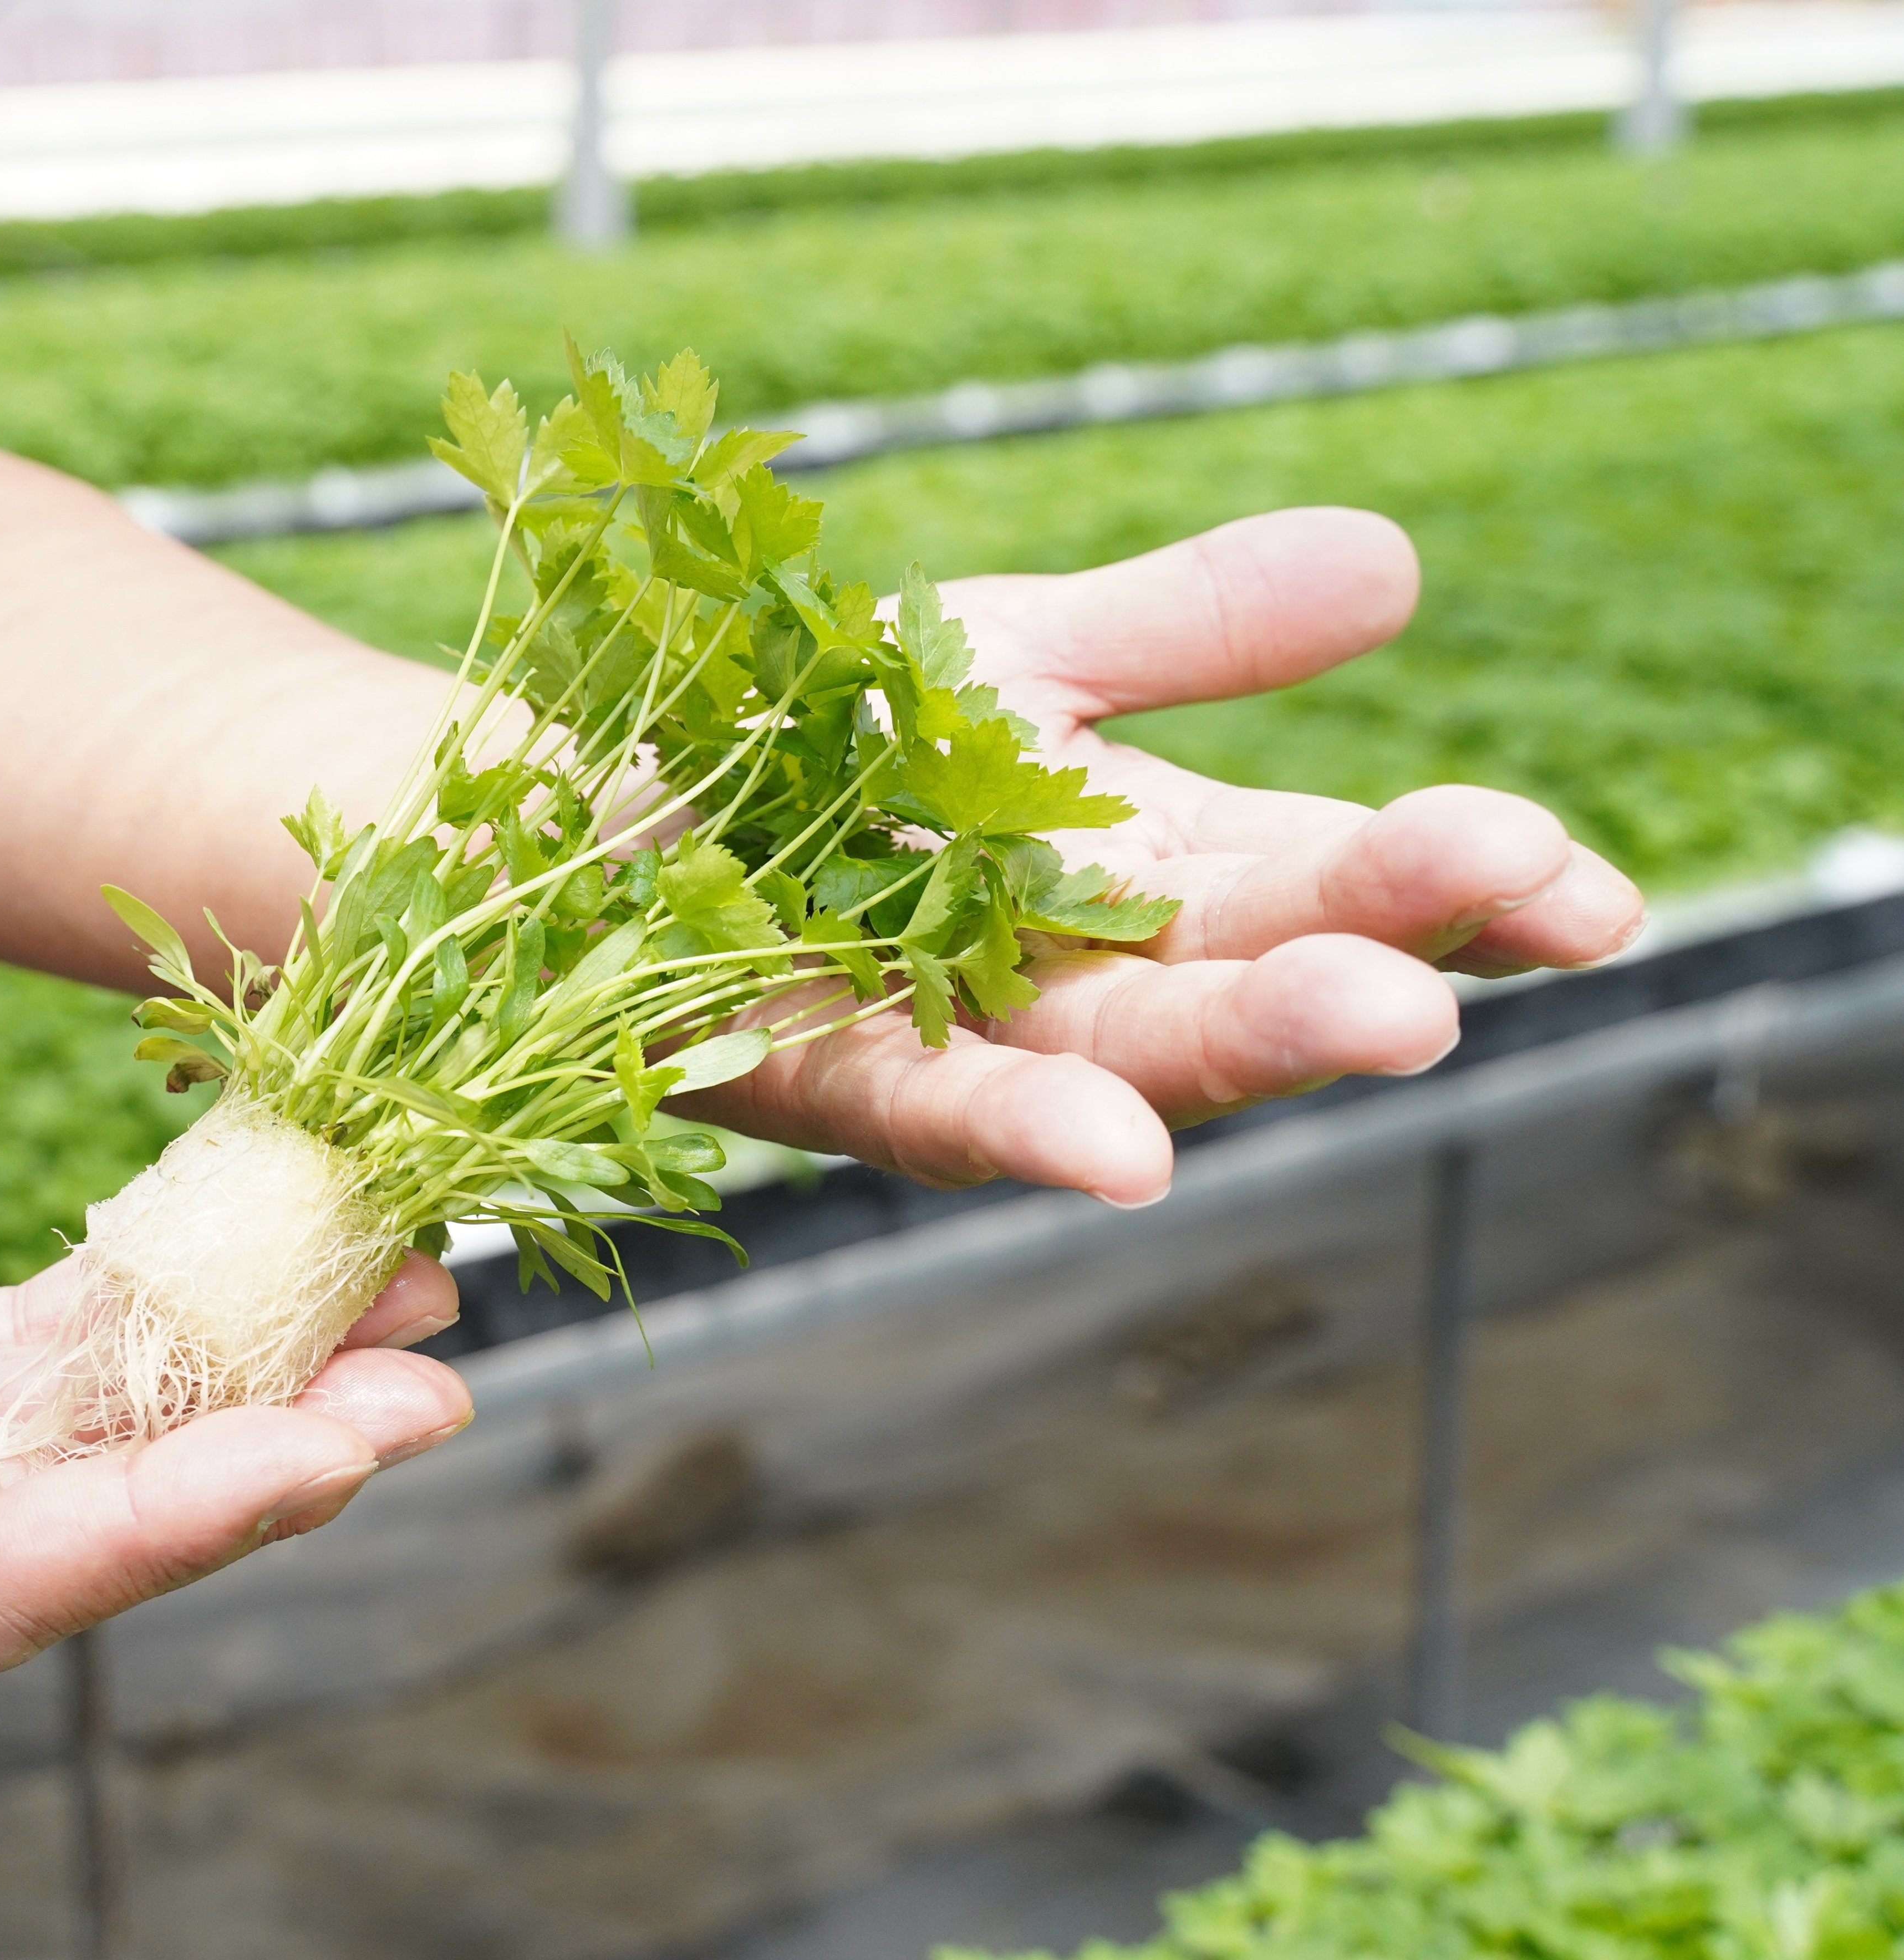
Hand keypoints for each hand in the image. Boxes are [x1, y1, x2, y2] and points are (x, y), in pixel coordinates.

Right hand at [0, 1087, 468, 1671]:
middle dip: (256, 1464)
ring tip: (399, 1306)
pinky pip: (14, 1384)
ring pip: (64, 1458)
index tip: (329, 1454)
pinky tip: (244, 1262)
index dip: (158, 1529)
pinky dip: (136, 1330)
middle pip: (63, 1533)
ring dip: (230, 1391)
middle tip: (437, 1374)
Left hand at [703, 508, 1646, 1204]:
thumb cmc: (826, 732)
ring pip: (1130, 1059)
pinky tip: (1123, 1159)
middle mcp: (1087, 976)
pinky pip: (939, 1117)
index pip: (1341, 885)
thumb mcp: (1021, 649)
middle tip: (1532, 895)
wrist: (611, 793)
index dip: (1464, 889)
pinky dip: (1029, 1134)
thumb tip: (1397, 560)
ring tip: (1392, 1019)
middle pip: (1256, 972)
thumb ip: (1193, 626)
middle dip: (1388, 940)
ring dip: (1257, 1041)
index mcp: (1159, 871)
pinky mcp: (832, 1083)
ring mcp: (969, 1045)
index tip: (1588, 892)